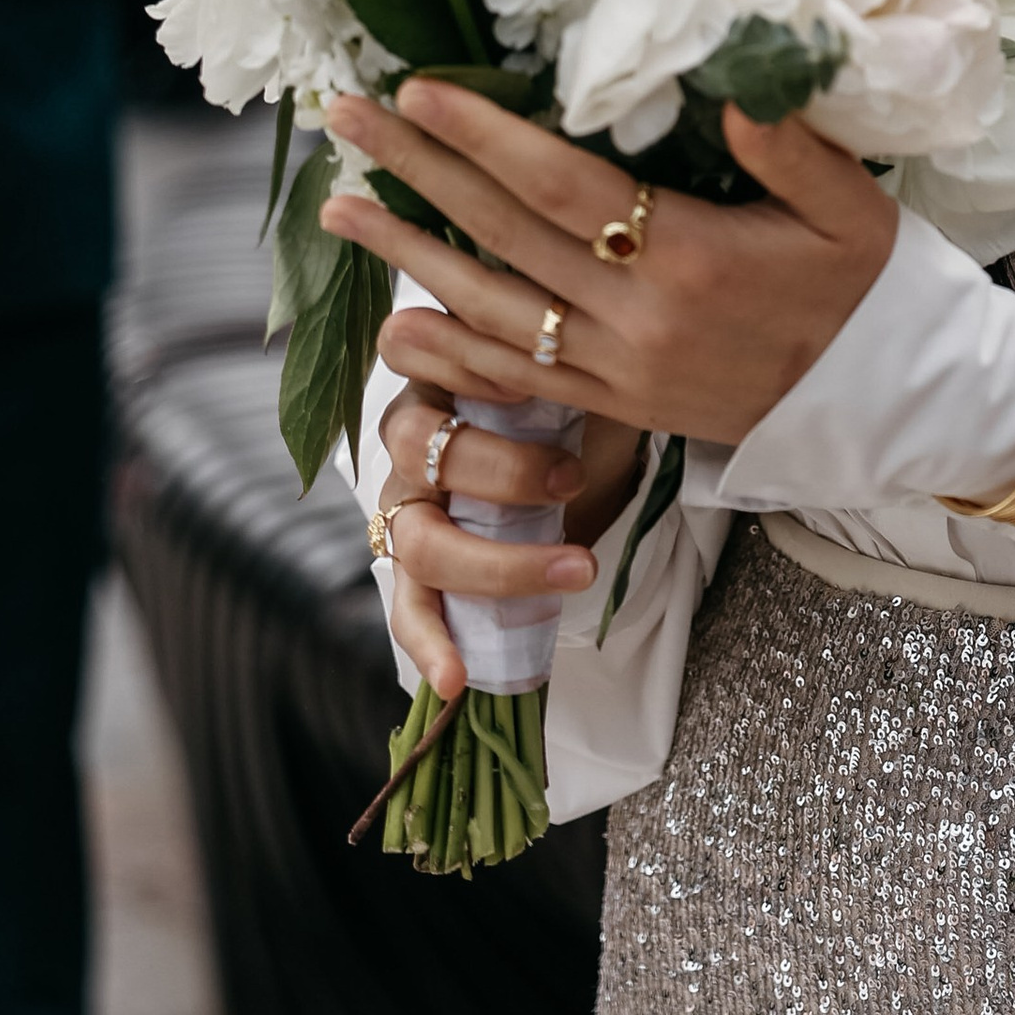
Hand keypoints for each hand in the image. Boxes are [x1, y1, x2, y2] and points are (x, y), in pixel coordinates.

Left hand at [320, 79, 899, 453]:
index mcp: (692, 255)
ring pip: (488, 307)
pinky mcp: (611, 402)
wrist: (877, 402)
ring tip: (335, 205)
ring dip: (405, 253)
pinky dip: (446, 350)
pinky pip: (513, 376)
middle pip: (503, 234)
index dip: (485, 137)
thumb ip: (791, 148)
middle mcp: (638, 317)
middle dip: (417, 168)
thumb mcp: (851, 209)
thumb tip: (733, 89)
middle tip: (344, 114)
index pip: (562, 187)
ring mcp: (616, 368)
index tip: (419, 89)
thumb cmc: (862, 285)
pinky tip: (391, 318)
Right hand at [371, 373, 642, 705]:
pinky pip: (408, 609)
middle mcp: (409, 434)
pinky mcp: (415, 570)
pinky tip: (454, 678)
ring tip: (576, 571)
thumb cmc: (572, 403)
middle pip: (414, 446)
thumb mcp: (577, 365)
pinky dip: (429, 644)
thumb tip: (608, 336)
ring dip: (499, 562)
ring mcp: (406, 506)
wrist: (582, 466)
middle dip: (500, 468)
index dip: (458, 361)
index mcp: (440, 369)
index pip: (409, 345)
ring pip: (419, 537)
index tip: (525, 383)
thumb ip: (568, 351)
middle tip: (574, 478)